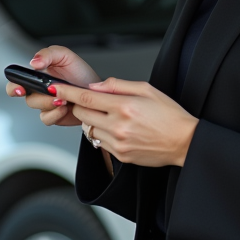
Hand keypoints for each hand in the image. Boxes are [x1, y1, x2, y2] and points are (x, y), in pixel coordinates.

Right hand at [5, 45, 96, 126]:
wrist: (97, 91)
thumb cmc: (80, 73)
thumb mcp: (65, 56)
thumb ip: (48, 54)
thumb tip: (33, 62)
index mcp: (37, 75)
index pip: (16, 81)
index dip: (14, 85)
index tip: (20, 87)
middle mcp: (38, 90)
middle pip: (25, 96)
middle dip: (36, 95)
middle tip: (48, 93)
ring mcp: (45, 104)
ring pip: (36, 106)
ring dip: (49, 102)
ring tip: (64, 97)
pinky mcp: (53, 116)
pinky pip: (46, 118)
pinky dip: (55, 113)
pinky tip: (65, 107)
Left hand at [56, 79, 199, 167]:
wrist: (184, 142)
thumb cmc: (170, 114)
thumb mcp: (147, 89)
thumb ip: (118, 85)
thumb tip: (95, 86)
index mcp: (125, 106)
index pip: (86, 97)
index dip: (67, 92)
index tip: (54, 87)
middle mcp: (118, 125)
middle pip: (82, 114)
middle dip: (80, 105)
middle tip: (91, 101)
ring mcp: (118, 143)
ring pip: (88, 129)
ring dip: (92, 120)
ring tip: (109, 116)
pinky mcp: (120, 155)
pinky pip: (99, 142)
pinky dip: (102, 133)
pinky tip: (117, 128)